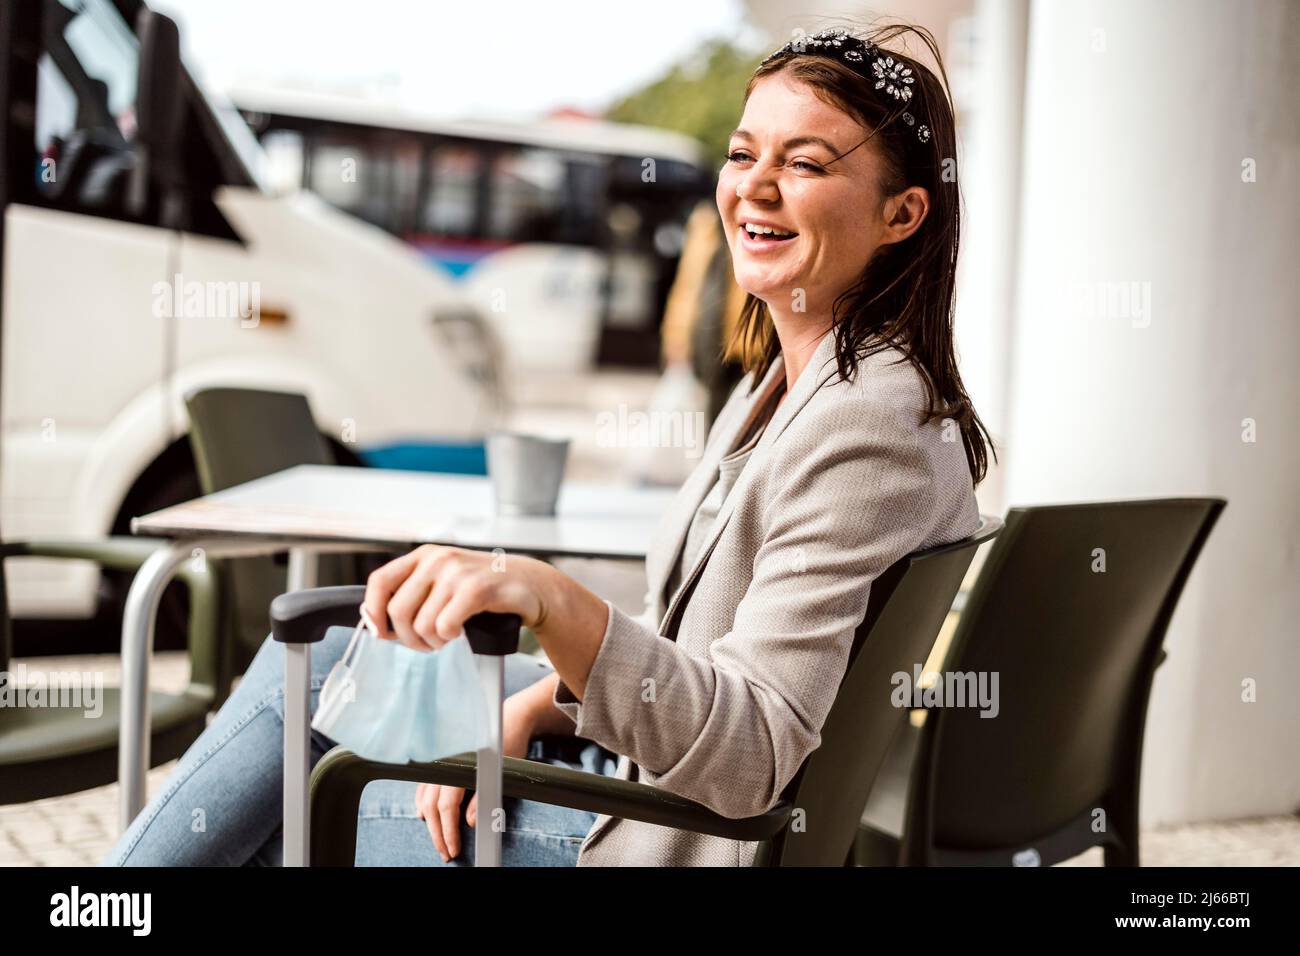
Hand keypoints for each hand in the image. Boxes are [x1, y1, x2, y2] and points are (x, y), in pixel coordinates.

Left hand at [363, 544, 551, 650]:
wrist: (533, 585)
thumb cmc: (487, 587)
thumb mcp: (447, 579)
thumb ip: (415, 593)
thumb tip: (377, 623)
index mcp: (425, 555)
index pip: (380, 581)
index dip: (373, 611)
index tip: (380, 632)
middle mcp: (437, 559)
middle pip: (397, 610)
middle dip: (407, 638)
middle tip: (426, 644)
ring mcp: (457, 572)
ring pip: (421, 624)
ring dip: (431, 642)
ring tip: (445, 638)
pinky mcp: (476, 589)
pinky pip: (444, 626)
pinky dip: (449, 638)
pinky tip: (460, 632)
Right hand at [414, 694, 535, 861]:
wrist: (510, 717)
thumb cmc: (508, 743)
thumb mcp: (502, 771)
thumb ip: (484, 798)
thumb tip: (470, 823)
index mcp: (459, 764)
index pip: (446, 805)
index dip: (448, 831)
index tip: (453, 848)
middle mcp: (444, 761)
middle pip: (432, 805)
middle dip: (438, 833)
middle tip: (446, 853)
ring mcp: (440, 760)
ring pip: (425, 797)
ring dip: (430, 822)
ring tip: (439, 841)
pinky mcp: (440, 759)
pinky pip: (424, 786)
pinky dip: (424, 804)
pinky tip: (426, 816)